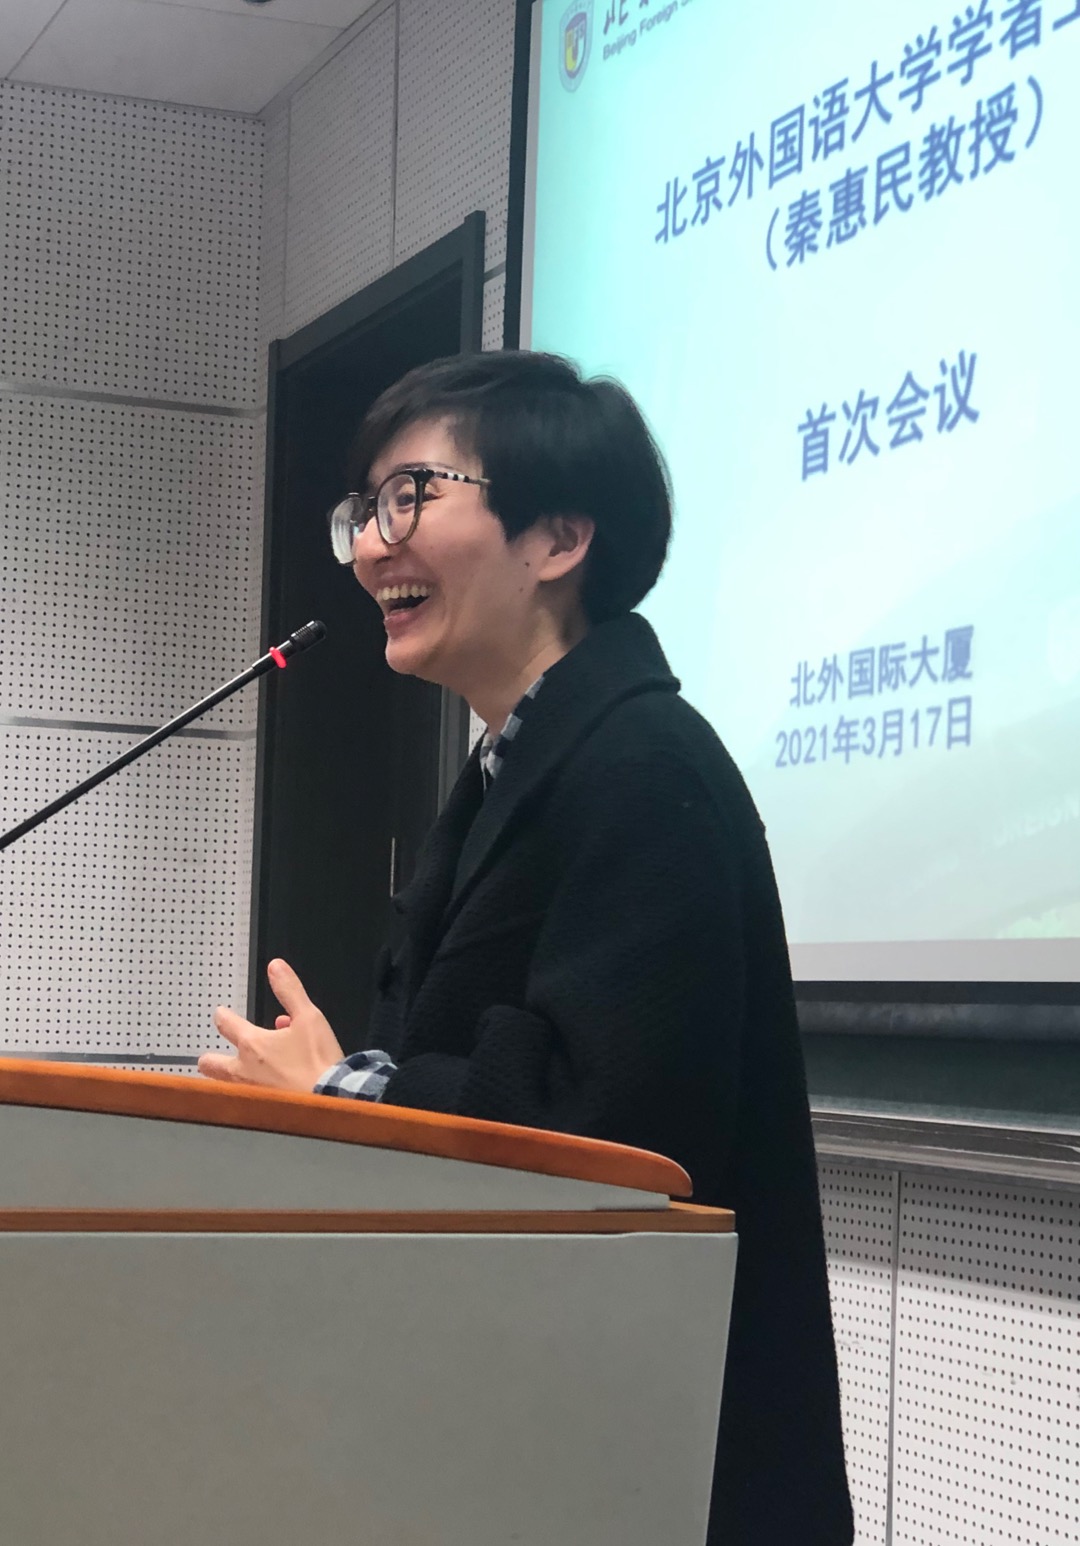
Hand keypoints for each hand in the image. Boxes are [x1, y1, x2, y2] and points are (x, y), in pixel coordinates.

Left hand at [198, 959, 344, 1092]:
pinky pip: (244, 1100)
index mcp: (252, 1045)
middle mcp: (243, 1071)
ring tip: (236, 1075)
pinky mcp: (258, 1112)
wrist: (330, 1101)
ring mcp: (248, 1093)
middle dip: (209, 1058)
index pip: (226, 1024)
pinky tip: (263, 1091)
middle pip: (209, 1064)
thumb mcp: (310, 1018)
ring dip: (225, 1078)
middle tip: (212, 1056)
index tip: (220, 1013)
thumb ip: (290, 991)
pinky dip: (248, 1093)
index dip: (222, 1015)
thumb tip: (275, 967)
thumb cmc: (318, 1063)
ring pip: (223, 1085)